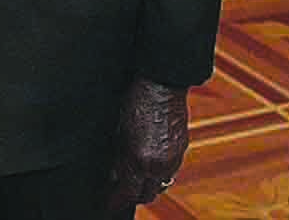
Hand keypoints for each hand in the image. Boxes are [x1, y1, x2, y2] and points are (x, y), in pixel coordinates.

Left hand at [105, 77, 188, 213]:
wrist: (161, 83)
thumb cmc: (135, 100)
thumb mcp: (117, 131)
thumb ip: (116, 158)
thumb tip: (112, 175)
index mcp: (140, 160)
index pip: (126, 194)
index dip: (114, 201)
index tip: (107, 205)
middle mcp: (159, 165)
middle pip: (146, 195)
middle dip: (132, 196)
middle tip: (118, 191)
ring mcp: (173, 158)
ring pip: (159, 185)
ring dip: (147, 185)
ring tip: (133, 179)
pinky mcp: (181, 149)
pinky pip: (169, 171)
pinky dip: (158, 172)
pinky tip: (148, 164)